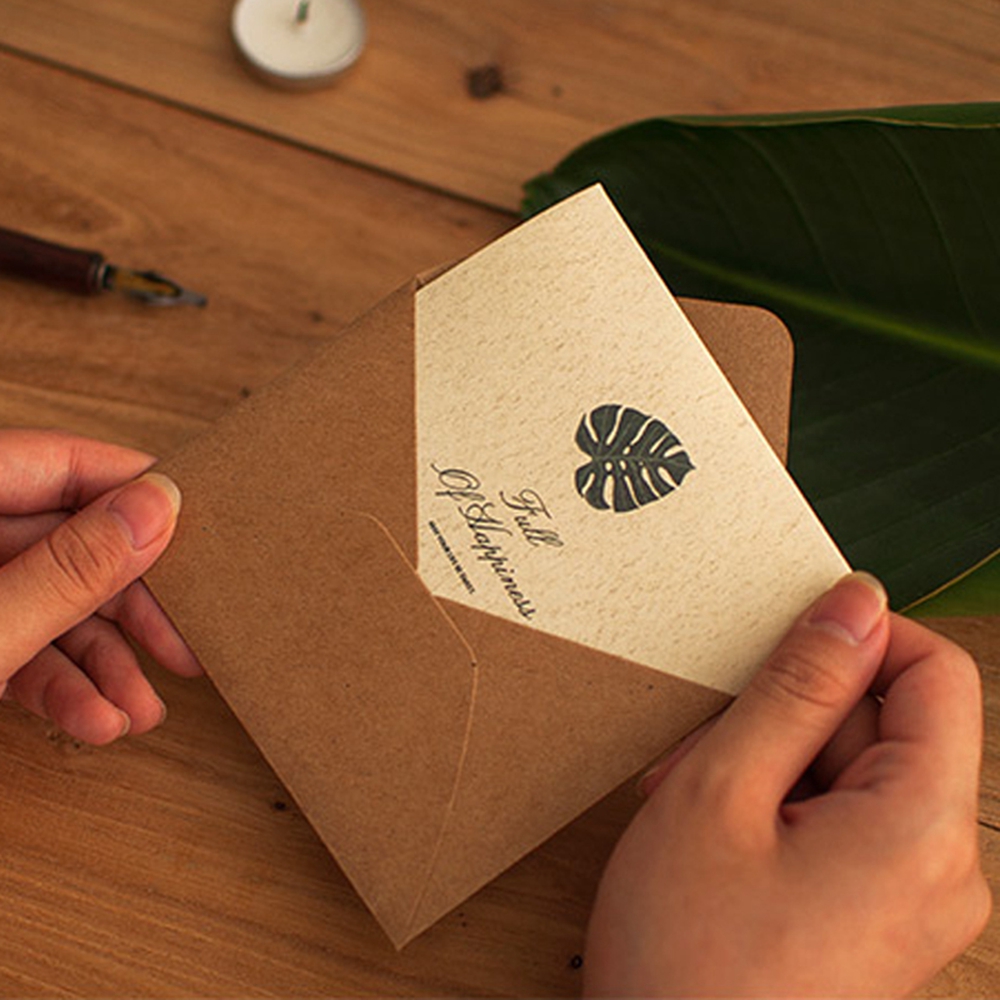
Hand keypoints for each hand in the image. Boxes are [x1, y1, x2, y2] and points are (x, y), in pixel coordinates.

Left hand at [0, 429, 200, 745]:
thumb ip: (67, 570)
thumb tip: (155, 510)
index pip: (60, 463)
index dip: (135, 491)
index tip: (198, 524)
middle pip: (69, 543)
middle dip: (131, 606)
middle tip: (188, 639)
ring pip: (51, 604)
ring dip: (103, 663)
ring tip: (140, 710)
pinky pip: (19, 646)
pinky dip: (59, 686)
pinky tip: (94, 721)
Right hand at [584, 572, 990, 997]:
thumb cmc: (685, 959)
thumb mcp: (724, 791)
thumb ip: (797, 688)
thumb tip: (855, 604)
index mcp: (922, 831)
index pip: (938, 674)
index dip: (857, 640)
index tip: (781, 647)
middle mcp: (941, 869)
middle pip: (885, 726)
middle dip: (786, 719)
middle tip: (700, 755)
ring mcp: (913, 900)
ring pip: (851, 773)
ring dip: (768, 765)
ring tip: (693, 805)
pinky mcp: (879, 918)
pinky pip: (844, 823)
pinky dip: (777, 809)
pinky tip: (716, 835)